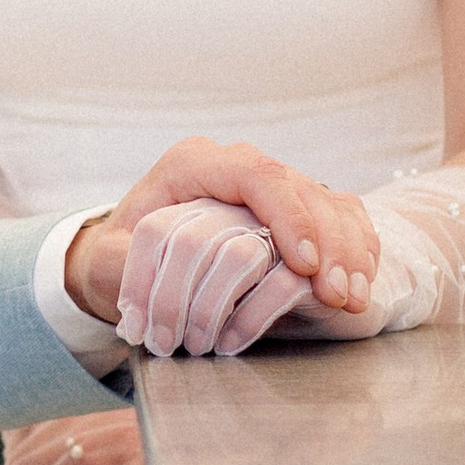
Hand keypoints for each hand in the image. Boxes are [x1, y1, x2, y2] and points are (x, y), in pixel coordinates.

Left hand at [65, 137, 378, 329]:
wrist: (131, 254)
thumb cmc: (120, 254)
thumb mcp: (107, 258)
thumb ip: (125, 266)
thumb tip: (148, 296)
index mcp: (193, 163)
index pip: (254, 173)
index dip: (285, 215)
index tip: (303, 262)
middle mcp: (238, 167)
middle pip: (300, 189)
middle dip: (324, 243)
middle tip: (333, 294)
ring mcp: (272, 187)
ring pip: (327, 204)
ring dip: (346, 254)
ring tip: (350, 301)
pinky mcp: (295, 211)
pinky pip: (341, 222)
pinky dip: (354, 255)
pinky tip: (357, 291)